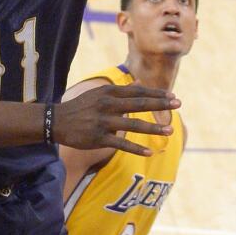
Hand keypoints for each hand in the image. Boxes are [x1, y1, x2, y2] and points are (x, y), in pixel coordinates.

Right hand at [53, 84, 179, 155]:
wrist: (57, 121)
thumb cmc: (81, 106)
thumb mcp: (100, 93)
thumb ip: (121, 89)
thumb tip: (140, 82)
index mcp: (109, 92)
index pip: (137, 92)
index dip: (156, 93)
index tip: (172, 96)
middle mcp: (108, 104)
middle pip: (139, 104)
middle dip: (160, 104)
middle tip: (178, 104)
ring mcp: (103, 121)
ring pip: (133, 124)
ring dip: (153, 128)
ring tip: (170, 131)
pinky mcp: (99, 138)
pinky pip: (121, 144)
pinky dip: (136, 148)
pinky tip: (150, 151)